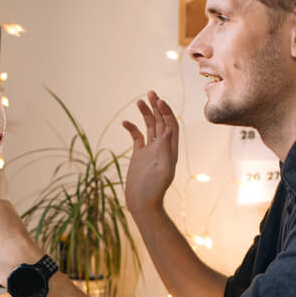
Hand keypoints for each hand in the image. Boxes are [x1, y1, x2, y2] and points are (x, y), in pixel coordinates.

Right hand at [122, 91, 178, 216]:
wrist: (142, 204)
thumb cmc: (153, 190)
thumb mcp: (162, 170)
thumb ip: (165, 150)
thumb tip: (167, 130)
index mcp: (170, 150)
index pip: (171, 125)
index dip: (166, 112)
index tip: (158, 101)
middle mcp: (162, 148)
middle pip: (161, 122)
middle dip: (157, 107)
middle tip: (150, 92)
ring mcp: (150, 150)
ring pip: (149, 127)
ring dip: (146, 113)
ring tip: (139, 100)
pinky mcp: (139, 155)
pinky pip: (137, 137)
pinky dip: (132, 128)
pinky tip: (125, 122)